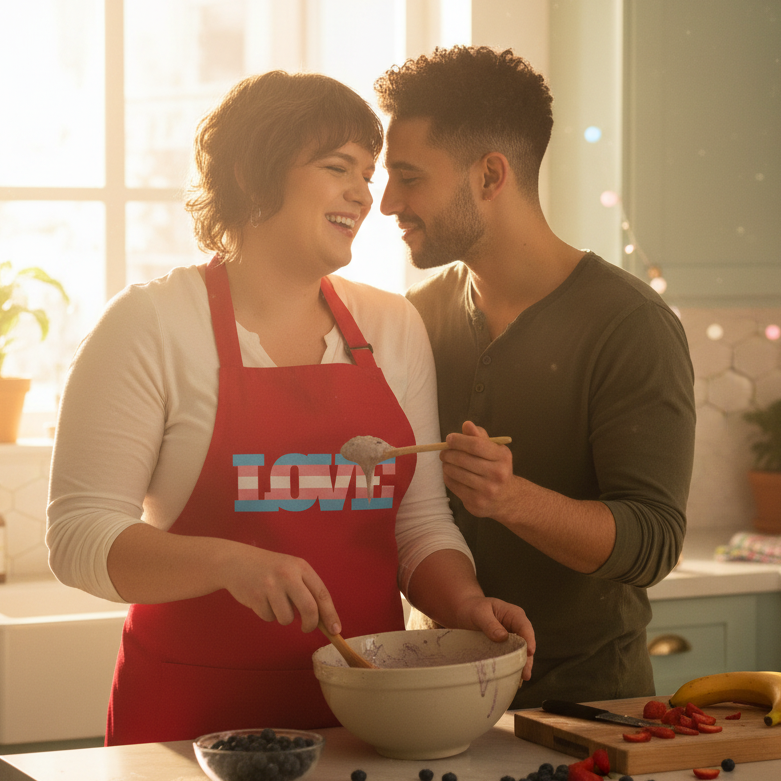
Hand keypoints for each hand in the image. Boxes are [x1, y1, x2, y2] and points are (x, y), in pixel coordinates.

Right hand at [222, 545, 340, 635]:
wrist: (236, 561)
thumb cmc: (269, 568)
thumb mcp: (290, 569)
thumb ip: (305, 589)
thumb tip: (322, 619)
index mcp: (301, 567)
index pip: (322, 594)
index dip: (330, 614)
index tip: (336, 630)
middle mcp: (288, 575)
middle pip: (309, 609)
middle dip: (310, 624)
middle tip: (306, 628)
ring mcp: (271, 586)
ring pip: (287, 618)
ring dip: (283, 617)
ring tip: (274, 602)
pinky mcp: (256, 597)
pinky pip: (269, 618)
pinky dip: (267, 614)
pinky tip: (261, 600)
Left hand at [441, 421, 516, 519]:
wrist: (506, 498)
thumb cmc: (496, 468)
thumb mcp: (494, 450)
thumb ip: (479, 437)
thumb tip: (467, 425)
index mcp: (502, 457)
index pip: (476, 445)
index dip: (459, 440)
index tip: (449, 439)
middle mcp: (497, 474)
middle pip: (463, 459)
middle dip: (448, 453)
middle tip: (443, 452)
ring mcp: (487, 490)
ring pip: (456, 473)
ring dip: (446, 465)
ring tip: (446, 462)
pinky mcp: (476, 502)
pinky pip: (454, 486)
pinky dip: (448, 477)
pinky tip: (450, 474)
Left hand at [454, 595, 535, 680]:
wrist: (463, 613)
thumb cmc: (472, 609)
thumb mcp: (479, 613)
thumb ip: (490, 624)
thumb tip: (503, 637)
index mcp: (514, 615)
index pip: (525, 627)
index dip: (529, 640)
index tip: (529, 652)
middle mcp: (516, 627)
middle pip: (526, 644)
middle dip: (527, 659)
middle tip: (525, 674)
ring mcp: (511, 639)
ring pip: (520, 654)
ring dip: (520, 666)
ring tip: (521, 680)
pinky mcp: (505, 649)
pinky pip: (511, 658)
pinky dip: (511, 667)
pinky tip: (511, 678)